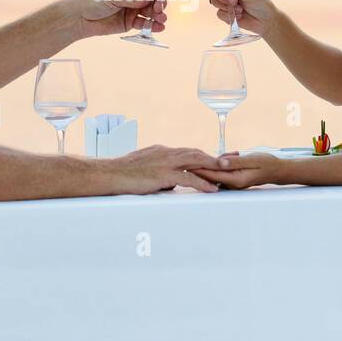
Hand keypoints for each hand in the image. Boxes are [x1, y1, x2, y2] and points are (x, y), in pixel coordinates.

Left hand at [76, 0, 167, 37]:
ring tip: (161, 19)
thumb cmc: (93, 0)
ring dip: (159, 15)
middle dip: (160, 2)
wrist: (79, 18)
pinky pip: (146, 24)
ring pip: (152, 11)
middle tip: (157, 8)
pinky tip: (159, 27)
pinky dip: (154, 26)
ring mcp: (134, 9)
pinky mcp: (131, 22)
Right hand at [111, 145, 227, 193]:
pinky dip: (202, 182)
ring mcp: (165, 162)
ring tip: (229, 170)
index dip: (204, 154)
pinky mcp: (163, 174)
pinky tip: (212, 188)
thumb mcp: (144, 170)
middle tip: (232, 158)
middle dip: (215, 156)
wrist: (109, 174)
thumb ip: (160, 174)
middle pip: (196, 152)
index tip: (218, 156)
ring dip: (214, 165)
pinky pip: (188, 178)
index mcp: (162, 151)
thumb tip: (170, 183)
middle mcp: (166, 153)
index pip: (188, 151)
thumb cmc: (123, 174)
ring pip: (195, 161)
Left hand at [189, 151, 282, 189]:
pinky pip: (219, 173)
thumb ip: (235, 161)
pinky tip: (208, 161)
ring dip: (205, 167)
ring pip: (213, 175)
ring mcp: (232, 182)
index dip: (198, 168)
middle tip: (181, 163)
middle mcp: (232, 183)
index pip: (212, 174)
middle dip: (197, 169)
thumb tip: (220, 161)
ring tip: (189, 162)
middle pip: (210, 176)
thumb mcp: (252, 159)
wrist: (277, 170)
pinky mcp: (233, 179)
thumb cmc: (267, 163)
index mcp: (235, 179)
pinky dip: (214, 167)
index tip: (186, 164)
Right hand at [210, 0, 274, 34]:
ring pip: (215, 2)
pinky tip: (239, 15)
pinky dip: (228, 16)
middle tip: (235, 1)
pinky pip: (219, 14)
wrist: (265, 22)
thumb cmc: (261, 5)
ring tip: (240, 9)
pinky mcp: (226, 14)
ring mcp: (226, 3)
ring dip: (226, 7)